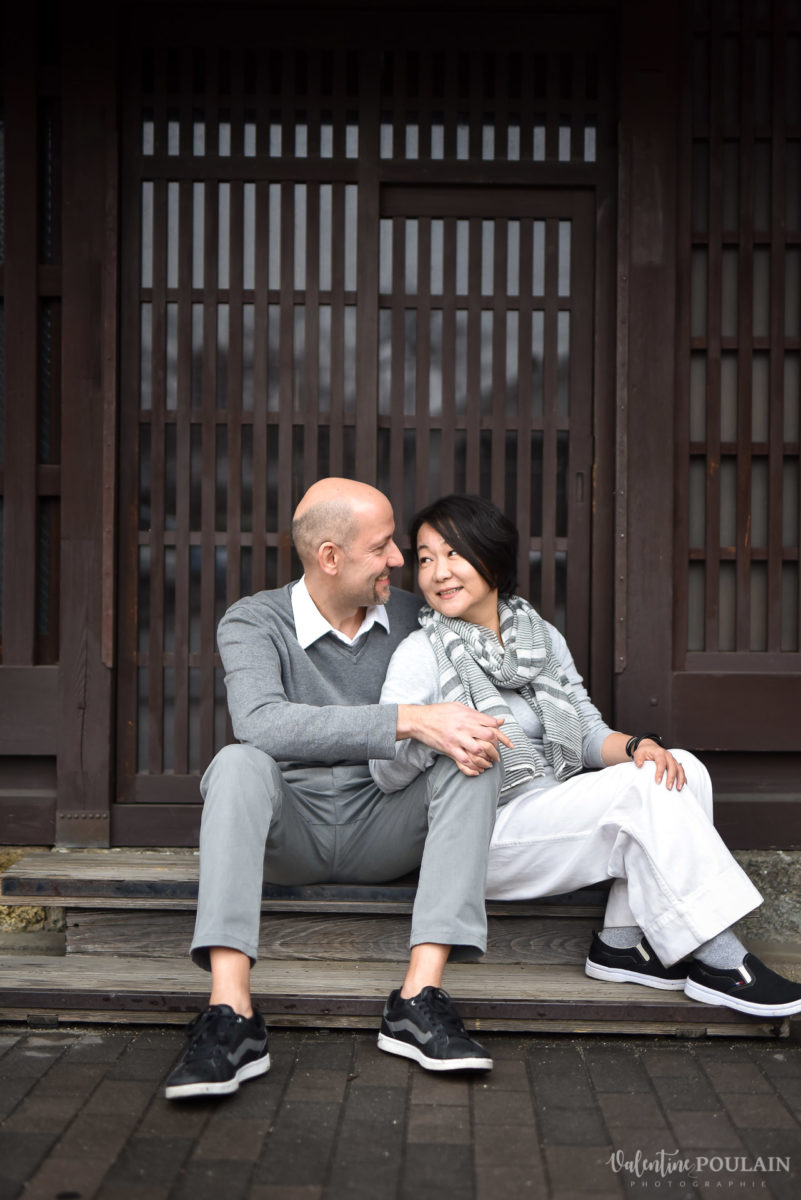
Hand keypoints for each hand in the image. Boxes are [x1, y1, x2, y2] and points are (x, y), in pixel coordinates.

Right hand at [397, 702, 513, 776]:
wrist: (419, 720)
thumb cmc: (439, 712)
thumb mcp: (459, 707)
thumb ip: (477, 714)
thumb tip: (497, 720)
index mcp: (468, 714)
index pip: (491, 723)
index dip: (501, 734)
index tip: (506, 742)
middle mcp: (464, 726)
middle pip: (489, 736)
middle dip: (497, 746)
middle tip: (498, 754)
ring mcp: (457, 738)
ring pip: (479, 750)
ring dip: (487, 758)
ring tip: (490, 762)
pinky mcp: (449, 748)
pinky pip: (465, 760)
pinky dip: (474, 767)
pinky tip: (478, 769)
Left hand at [633, 739, 685, 790]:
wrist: (650, 747)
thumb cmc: (645, 751)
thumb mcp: (639, 753)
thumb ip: (638, 759)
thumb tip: (640, 765)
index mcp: (659, 752)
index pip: (661, 762)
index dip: (660, 772)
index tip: (658, 781)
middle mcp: (668, 756)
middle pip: (672, 766)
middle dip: (671, 778)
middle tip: (668, 787)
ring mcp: (673, 760)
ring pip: (680, 769)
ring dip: (680, 779)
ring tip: (678, 788)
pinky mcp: (676, 764)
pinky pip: (682, 771)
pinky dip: (683, 778)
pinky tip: (683, 785)